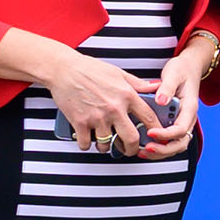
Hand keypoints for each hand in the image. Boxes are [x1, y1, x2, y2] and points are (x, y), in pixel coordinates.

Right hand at [43, 50, 163, 157]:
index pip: (149, 117)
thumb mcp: (118, 73)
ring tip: (104, 140)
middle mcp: (114, 108)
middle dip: (132, 149)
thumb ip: (137, 84)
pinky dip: (87, 144)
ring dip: (106, 146)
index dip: (156, 129)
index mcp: (127, 95)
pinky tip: (88, 138)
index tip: (156, 135)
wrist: (64, 69)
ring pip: (107, 144)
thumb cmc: (89, 69)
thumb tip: (154, 87)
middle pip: (131, 138)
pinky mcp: (80, 122)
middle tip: (129, 150)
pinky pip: (86, 143)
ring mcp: (97, 117)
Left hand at [138, 37, 217, 159]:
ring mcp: (182, 122)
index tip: (151, 132)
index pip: (181, 128)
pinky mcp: (174, 123)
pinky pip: (169, 141)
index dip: (166, 134)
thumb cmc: (181, 70)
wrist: (188, 68)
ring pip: (175, 145)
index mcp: (190, 108)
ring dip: (160, 151)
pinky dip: (158, 146)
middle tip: (146, 148)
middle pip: (180, 143)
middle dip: (163, 149)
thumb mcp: (174, 74)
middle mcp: (187, 119)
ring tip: (142, 151)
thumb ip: (167, 88)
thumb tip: (160, 101)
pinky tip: (143, 146)